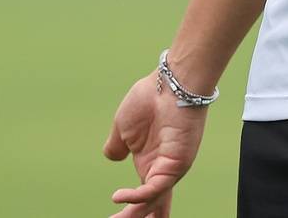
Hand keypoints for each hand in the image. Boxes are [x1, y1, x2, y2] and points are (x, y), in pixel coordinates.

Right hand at [103, 69, 211, 217]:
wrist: (169, 84)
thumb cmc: (149, 99)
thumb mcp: (123, 128)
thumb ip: (116, 145)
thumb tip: (111, 157)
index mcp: (150, 163)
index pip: (145, 195)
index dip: (134, 210)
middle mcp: (161, 169)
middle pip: (150, 204)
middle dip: (135, 217)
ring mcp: (170, 168)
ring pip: (152, 201)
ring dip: (134, 213)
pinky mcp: (175, 164)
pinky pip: (155, 188)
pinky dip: (137, 196)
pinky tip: (119, 197)